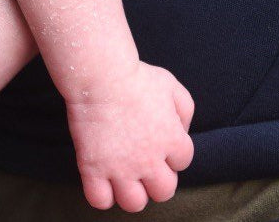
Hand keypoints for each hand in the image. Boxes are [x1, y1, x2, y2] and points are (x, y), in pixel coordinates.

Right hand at [65, 60, 194, 212]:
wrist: (101, 74)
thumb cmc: (136, 76)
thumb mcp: (171, 85)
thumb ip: (185, 110)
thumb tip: (182, 129)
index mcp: (171, 140)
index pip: (182, 162)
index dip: (171, 151)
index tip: (158, 140)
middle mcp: (149, 160)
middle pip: (163, 191)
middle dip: (157, 179)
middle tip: (144, 163)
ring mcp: (121, 168)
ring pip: (134, 204)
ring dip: (132, 192)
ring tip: (124, 176)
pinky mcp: (93, 168)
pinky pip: (100, 200)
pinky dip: (101, 194)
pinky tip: (102, 178)